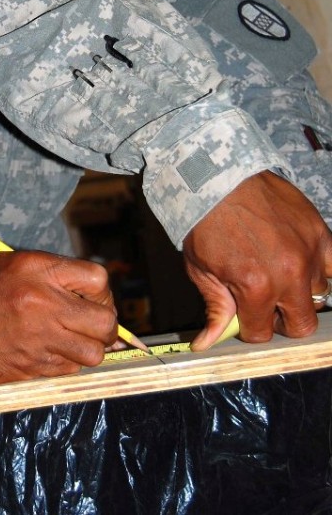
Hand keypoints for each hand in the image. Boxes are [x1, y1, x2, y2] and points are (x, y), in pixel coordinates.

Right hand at [0, 250, 117, 383]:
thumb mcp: (16, 264)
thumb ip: (54, 272)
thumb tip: (93, 293)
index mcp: (40, 272)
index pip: (98, 280)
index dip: (102, 292)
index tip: (92, 298)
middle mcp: (44, 306)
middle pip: (105, 321)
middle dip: (107, 324)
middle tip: (94, 324)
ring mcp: (39, 340)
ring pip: (93, 353)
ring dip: (90, 347)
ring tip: (75, 340)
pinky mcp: (31, 367)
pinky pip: (69, 369)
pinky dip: (68, 362)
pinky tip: (52, 351)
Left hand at [184, 171, 331, 350]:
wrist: (217, 177)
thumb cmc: (205, 221)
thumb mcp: (200, 269)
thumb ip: (215, 308)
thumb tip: (207, 343)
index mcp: (255, 288)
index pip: (263, 333)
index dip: (251, 326)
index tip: (244, 312)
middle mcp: (288, 275)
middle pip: (301, 324)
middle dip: (282, 319)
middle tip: (265, 300)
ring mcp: (308, 252)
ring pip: (319, 295)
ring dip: (300, 291)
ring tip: (278, 272)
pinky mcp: (319, 231)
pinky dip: (321, 268)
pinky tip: (301, 262)